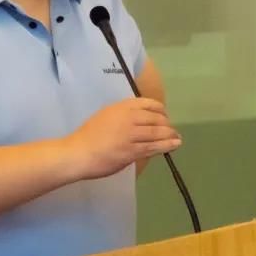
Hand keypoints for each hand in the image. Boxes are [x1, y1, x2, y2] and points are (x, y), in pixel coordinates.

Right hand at [65, 97, 180, 179]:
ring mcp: (131, 134)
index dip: (160, 110)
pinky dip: (167, 145)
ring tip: (177, 138)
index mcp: (121, 107)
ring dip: (170, 135)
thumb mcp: (106, 115)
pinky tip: (174, 145)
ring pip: (157, 133)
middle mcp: (128, 117)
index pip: (148, 104)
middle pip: (156, 118)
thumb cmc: (88, 135)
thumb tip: (140, 120)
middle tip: (171, 130)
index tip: (164, 116)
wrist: (79, 152)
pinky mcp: (132, 151)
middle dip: (167, 125)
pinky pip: (154, 147)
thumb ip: (123, 115)